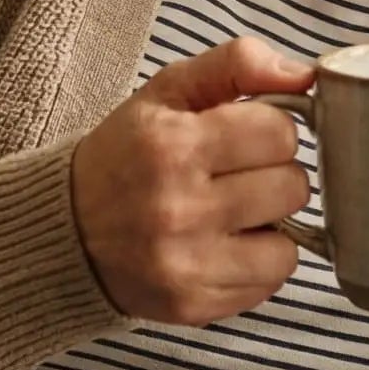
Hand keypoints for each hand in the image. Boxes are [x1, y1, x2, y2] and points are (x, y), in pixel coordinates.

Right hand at [69, 37, 313, 325]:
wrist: (64, 232)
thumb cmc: (126, 155)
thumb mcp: (167, 91)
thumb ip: (237, 64)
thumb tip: (304, 75)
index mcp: (173, 145)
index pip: (279, 133)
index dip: (269, 130)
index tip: (245, 137)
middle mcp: (178, 208)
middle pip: (292, 187)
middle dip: (274, 175)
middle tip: (238, 176)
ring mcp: (186, 264)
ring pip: (289, 243)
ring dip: (270, 225)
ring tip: (234, 214)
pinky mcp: (193, 305)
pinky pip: (270, 283)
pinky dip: (257, 263)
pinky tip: (224, 247)